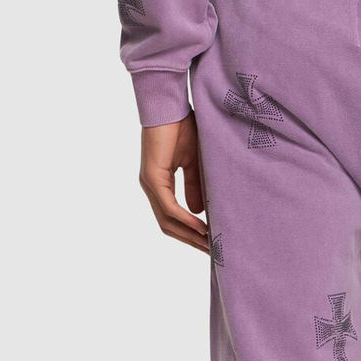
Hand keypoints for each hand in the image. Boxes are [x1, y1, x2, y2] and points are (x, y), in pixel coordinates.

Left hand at [139, 114, 209, 253]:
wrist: (170, 106)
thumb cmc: (182, 128)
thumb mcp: (195, 163)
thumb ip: (196, 186)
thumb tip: (200, 212)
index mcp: (159, 184)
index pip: (172, 218)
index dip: (190, 233)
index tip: (209, 244)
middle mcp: (151, 187)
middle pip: (168, 226)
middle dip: (191, 241)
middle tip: (211, 254)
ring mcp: (149, 184)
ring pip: (167, 221)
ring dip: (189, 235)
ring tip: (209, 245)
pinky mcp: (152, 177)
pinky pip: (169, 207)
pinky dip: (185, 219)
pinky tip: (201, 227)